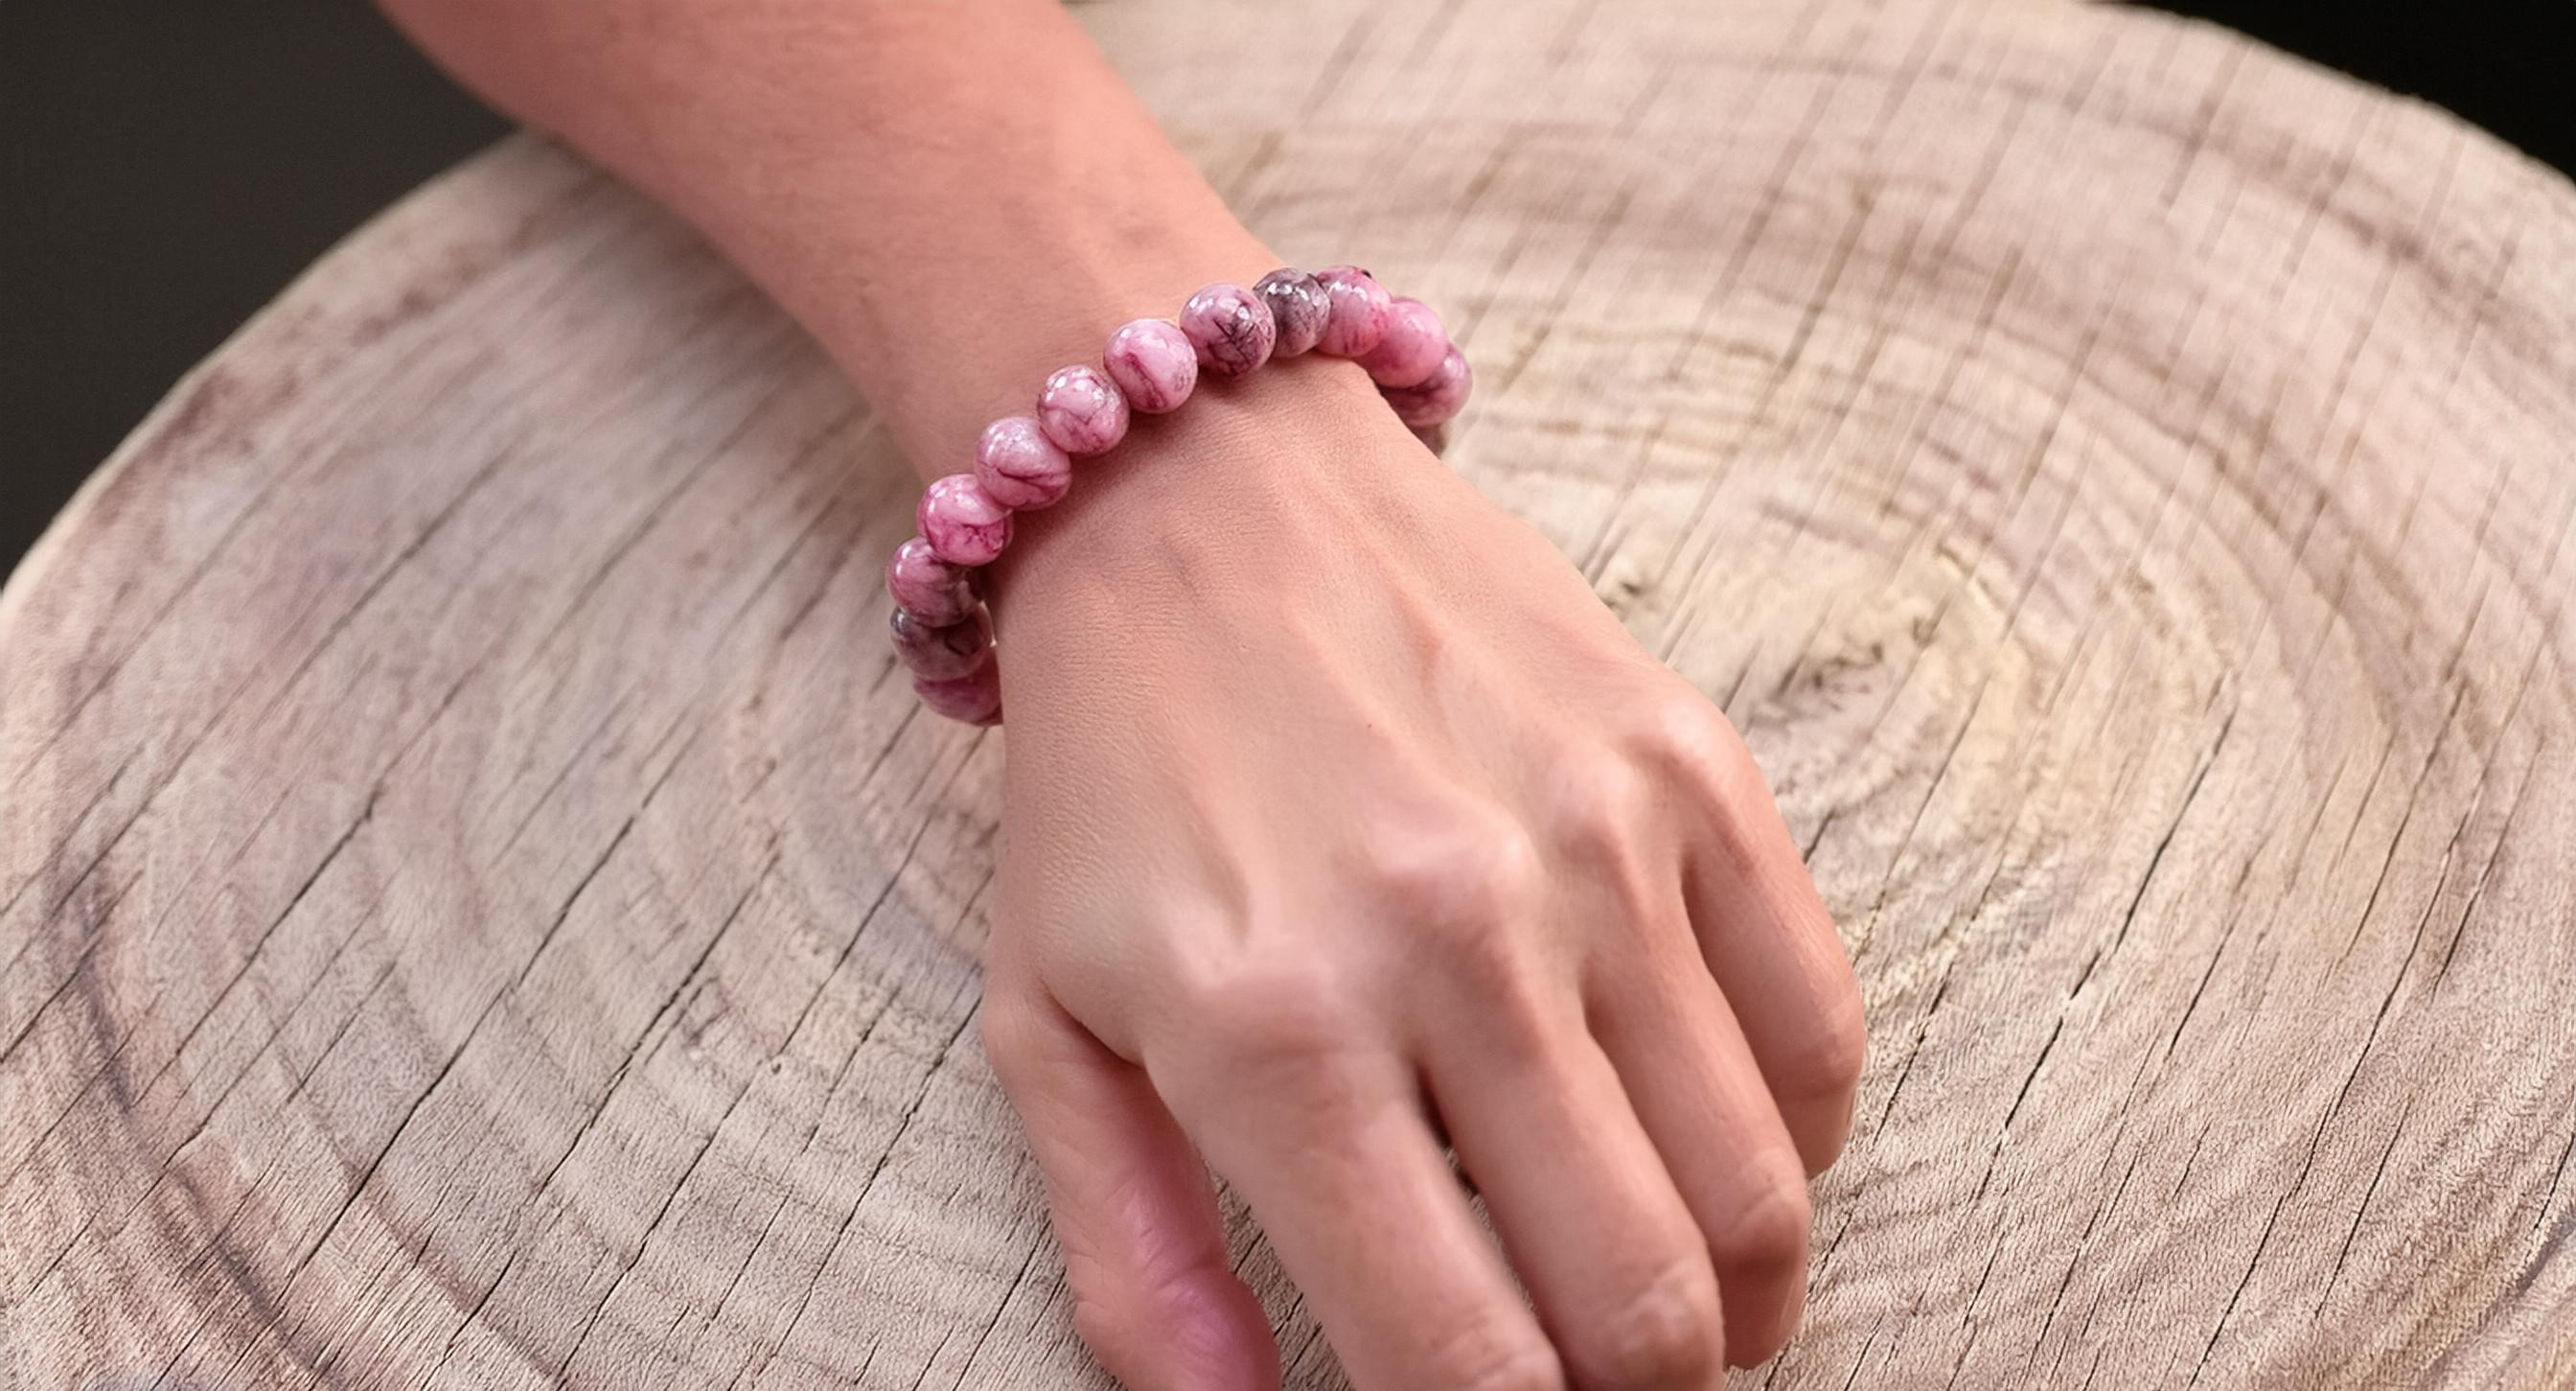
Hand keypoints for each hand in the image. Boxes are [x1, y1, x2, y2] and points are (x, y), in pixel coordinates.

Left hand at [978, 363, 1865, 1390]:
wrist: (1201, 496)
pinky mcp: (1690, 765)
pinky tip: (1712, 1149)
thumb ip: (1135, 1260)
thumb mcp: (1052, 1025)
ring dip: (1733, 1303)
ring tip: (1672, 1305)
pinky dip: (1789, 1145)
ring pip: (1758, 1193)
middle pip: (1646, 1308)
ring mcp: (1597, 846)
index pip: (1464, 1363)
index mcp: (1274, 1035)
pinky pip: (1819, 1029)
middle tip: (1593, 1381)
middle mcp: (1456, 944)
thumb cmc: (1116, 783)